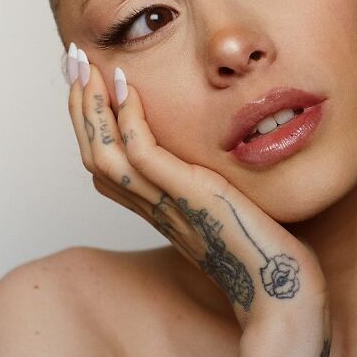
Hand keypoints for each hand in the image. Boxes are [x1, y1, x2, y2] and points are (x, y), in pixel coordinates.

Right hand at [67, 59, 327, 331]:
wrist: (285, 294)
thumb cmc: (269, 256)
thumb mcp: (235, 212)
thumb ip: (217, 190)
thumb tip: (223, 166)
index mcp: (163, 212)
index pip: (110, 166)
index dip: (93, 125)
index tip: (90, 83)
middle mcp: (156, 210)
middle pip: (95, 157)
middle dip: (80, 107)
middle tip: (71, 62)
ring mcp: (170, 206)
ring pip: (105, 156)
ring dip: (90, 108)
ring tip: (86, 66)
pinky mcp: (191, 198)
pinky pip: (142, 158)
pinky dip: (129, 120)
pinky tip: (127, 87)